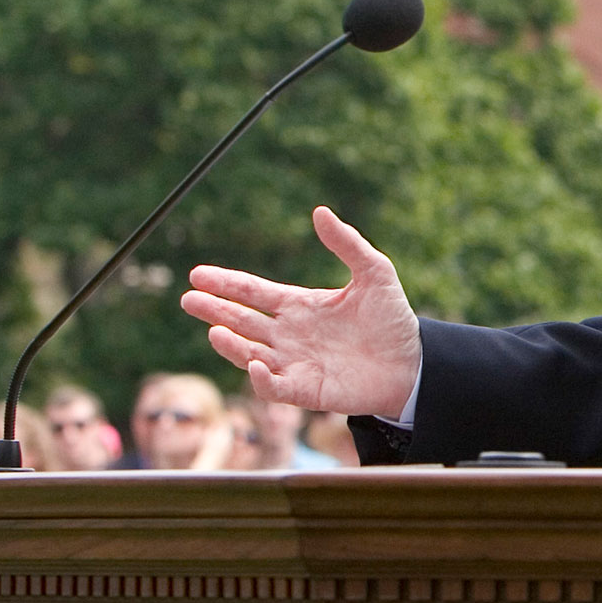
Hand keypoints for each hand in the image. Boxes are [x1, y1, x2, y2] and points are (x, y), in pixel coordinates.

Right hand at [180, 206, 421, 418]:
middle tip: (188, 299)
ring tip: (215, 330)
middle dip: (215, 310)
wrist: (413, 363)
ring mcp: (294, 363)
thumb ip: (347, 243)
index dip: (226, 283)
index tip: (197, 274)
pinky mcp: (306, 390)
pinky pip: (275, 387)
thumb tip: (320, 212)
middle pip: (242, 321)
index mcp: (300, 306)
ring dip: (231, 344)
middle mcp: (289, 335)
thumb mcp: (374, 273)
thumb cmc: (392, 319)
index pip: (253, 293)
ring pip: (250, 354)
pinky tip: (256, 364)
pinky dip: (262, 378)